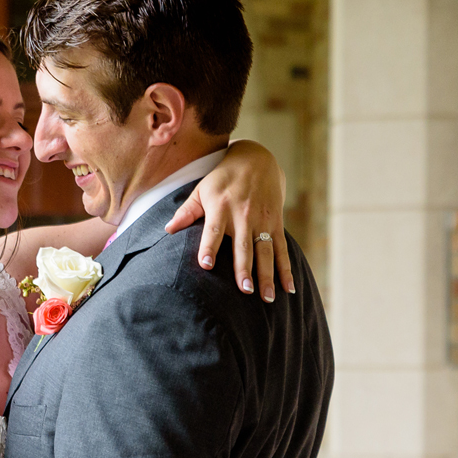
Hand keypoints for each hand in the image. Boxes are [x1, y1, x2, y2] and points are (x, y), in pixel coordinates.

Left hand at [166, 138, 294, 301]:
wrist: (257, 159)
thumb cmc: (223, 178)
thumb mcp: (203, 189)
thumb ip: (187, 211)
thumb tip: (168, 229)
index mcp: (221, 207)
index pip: (214, 230)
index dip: (209, 247)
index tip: (206, 265)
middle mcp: (243, 215)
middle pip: (243, 246)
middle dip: (244, 269)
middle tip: (244, 290)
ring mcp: (262, 220)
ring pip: (266, 251)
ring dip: (267, 275)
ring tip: (267, 297)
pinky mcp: (276, 223)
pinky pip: (282, 249)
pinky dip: (287, 269)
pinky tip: (289, 288)